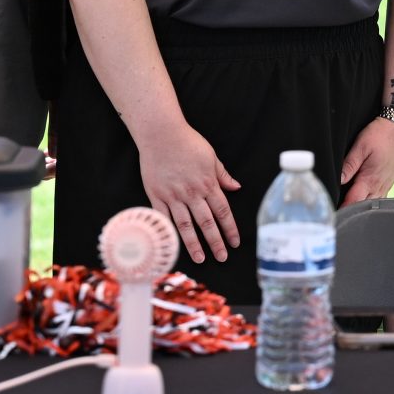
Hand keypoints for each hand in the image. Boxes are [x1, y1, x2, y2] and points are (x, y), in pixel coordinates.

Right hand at [137, 123, 240, 265]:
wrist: (162, 134)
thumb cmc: (188, 143)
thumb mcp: (211, 156)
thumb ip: (222, 175)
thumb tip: (236, 187)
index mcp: (208, 183)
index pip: (223, 211)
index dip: (230, 229)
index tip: (235, 242)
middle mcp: (192, 192)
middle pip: (207, 222)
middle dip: (216, 242)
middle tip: (222, 257)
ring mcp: (174, 196)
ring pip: (186, 225)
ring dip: (194, 244)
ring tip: (201, 259)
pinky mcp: (157, 196)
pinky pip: (164, 218)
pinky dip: (170, 232)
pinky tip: (173, 245)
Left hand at [339, 117, 393, 205]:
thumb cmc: (381, 135)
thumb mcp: (361, 146)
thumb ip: (349, 164)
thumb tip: (338, 180)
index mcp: (370, 179)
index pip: (353, 202)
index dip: (342, 209)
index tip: (332, 213)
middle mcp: (379, 186)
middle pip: (361, 206)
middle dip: (349, 210)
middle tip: (336, 210)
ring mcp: (386, 185)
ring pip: (370, 204)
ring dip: (359, 206)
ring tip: (346, 206)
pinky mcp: (389, 182)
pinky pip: (378, 199)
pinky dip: (369, 201)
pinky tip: (362, 198)